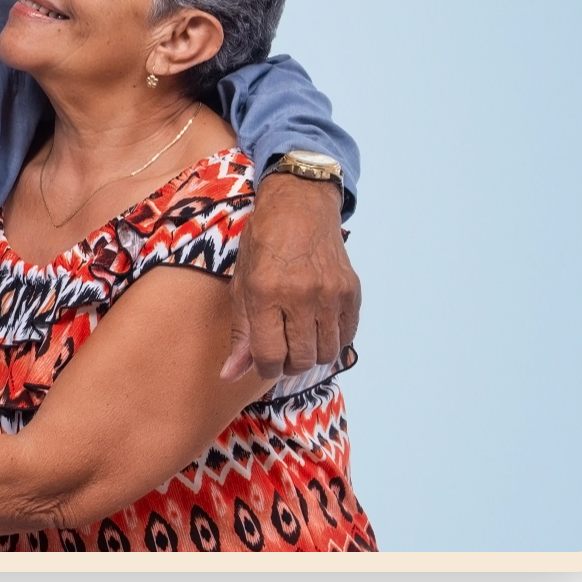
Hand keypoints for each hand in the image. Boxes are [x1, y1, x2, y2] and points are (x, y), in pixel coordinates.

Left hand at [224, 172, 359, 380]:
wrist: (300, 206)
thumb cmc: (264, 244)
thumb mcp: (241, 283)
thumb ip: (240, 333)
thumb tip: (229, 375)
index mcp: (265, 292)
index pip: (268, 356)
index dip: (263, 367)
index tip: (263, 360)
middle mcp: (301, 295)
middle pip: (300, 360)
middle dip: (287, 364)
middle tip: (281, 348)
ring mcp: (330, 294)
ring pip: (326, 353)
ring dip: (310, 353)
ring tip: (298, 336)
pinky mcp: (352, 291)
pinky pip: (346, 336)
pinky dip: (332, 339)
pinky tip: (318, 323)